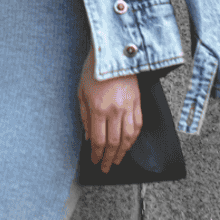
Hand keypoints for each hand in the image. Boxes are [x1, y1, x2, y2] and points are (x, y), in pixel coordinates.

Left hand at [78, 50, 141, 173]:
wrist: (114, 52)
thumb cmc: (94, 70)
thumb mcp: (81, 92)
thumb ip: (84, 116)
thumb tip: (87, 136)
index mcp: (98, 109)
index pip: (98, 140)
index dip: (96, 154)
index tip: (94, 161)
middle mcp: (115, 110)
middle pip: (113, 143)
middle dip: (108, 158)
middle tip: (105, 168)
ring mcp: (129, 107)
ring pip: (128, 137)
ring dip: (122, 152)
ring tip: (117, 160)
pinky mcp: (138, 102)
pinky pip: (138, 125)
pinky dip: (134, 138)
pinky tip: (129, 144)